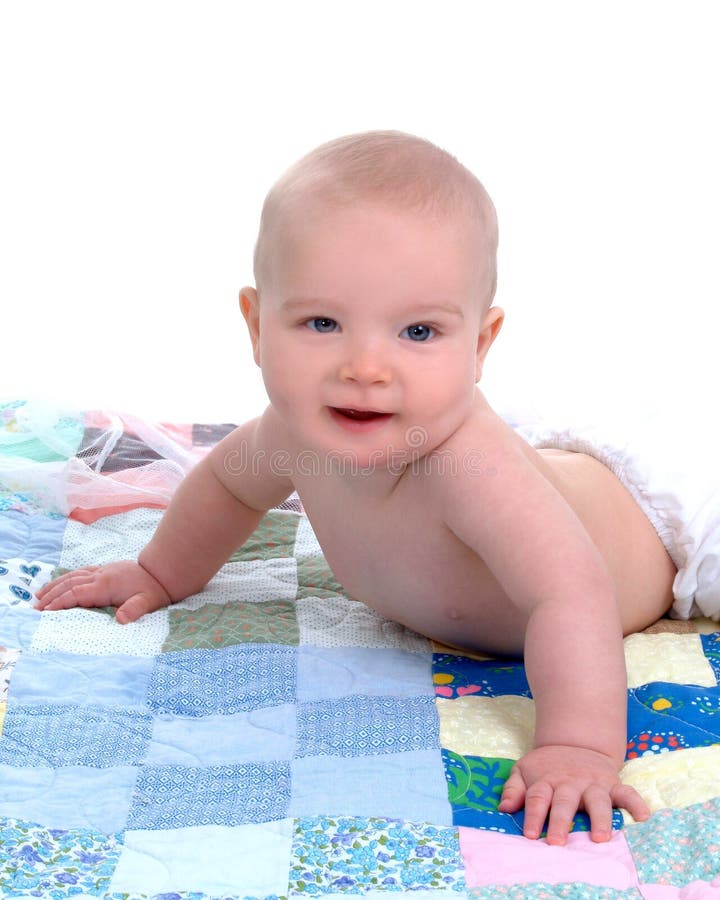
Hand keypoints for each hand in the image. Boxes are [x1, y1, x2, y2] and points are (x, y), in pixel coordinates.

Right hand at [34, 561, 171, 624]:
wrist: (161, 571)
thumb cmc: (154, 590)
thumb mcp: (148, 602)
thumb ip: (134, 610)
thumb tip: (122, 619)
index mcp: (106, 585)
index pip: (76, 593)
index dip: (60, 602)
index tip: (45, 612)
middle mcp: (100, 575)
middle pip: (69, 584)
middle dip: (51, 596)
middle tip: (35, 608)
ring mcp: (101, 571)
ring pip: (72, 576)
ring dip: (55, 586)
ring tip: (39, 596)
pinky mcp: (104, 570)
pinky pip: (80, 573)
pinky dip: (66, 579)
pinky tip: (60, 584)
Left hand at [498, 745, 649, 844]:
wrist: (576, 742)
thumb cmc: (547, 766)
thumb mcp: (524, 769)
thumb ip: (513, 788)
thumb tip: (503, 808)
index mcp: (547, 780)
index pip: (537, 798)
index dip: (533, 815)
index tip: (530, 835)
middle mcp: (570, 783)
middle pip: (564, 802)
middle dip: (560, 821)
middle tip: (556, 842)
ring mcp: (593, 783)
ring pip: (597, 801)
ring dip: (599, 818)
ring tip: (600, 837)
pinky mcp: (613, 784)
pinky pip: (628, 793)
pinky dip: (636, 803)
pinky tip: (643, 817)